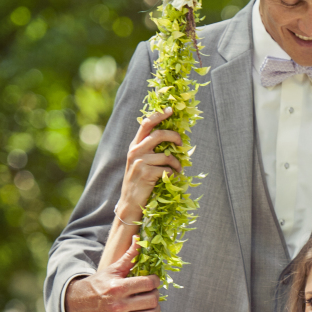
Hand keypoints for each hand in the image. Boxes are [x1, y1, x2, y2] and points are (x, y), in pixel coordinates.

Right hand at [66, 238, 158, 311]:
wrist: (78, 303)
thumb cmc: (98, 284)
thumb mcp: (112, 269)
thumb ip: (129, 256)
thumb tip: (140, 239)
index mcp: (118, 287)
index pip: (148, 283)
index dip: (155, 280)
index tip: (153, 280)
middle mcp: (119, 305)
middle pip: (152, 300)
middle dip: (155, 294)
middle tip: (151, 291)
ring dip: (155, 309)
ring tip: (151, 304)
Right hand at [116, 107, 181, 223]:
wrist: (130, 202)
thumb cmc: (140, 181)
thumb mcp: (140, 162)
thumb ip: (150, 149)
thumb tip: (172, 140)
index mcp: (135, 145)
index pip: (146, 124)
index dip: (159, 115)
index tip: (171, 110)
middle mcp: (136, 151)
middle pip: (159, 135)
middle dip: (175, 137)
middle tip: (181, 145)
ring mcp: (140, 162)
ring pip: (167, 156)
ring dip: (177, 164)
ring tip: (178, 170)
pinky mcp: (146, 174)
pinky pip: (167, 170)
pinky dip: (174, 174)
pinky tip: (172, 178)